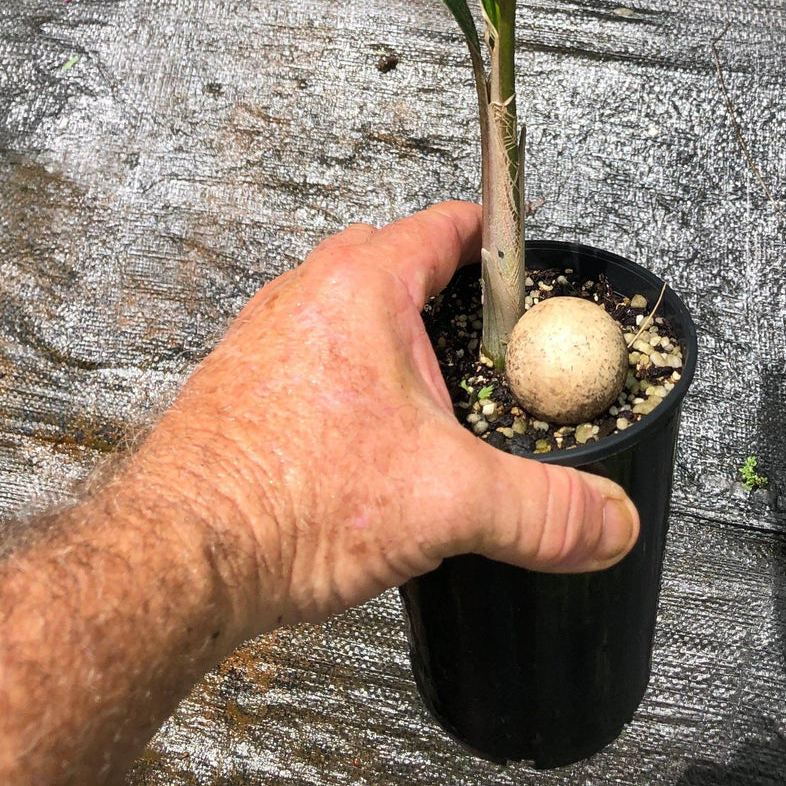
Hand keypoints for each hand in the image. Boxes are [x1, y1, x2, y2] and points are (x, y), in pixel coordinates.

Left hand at [127, 202, 639, 638]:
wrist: (175, 559)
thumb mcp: (448, 502)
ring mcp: (264, 341)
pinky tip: (365, 444)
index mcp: (360, 288)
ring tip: (430, 400)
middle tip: (484, 337)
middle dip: (442, 292)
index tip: (519, 248)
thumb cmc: (283, 502)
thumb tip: (610, 520)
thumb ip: (544, 509)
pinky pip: (308, 358)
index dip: (492, 235)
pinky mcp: (238, 389)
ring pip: (344, 313)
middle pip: (390, 262)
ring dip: (389, 341)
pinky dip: (346, 382)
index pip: (443, 226)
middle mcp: (305, 298)